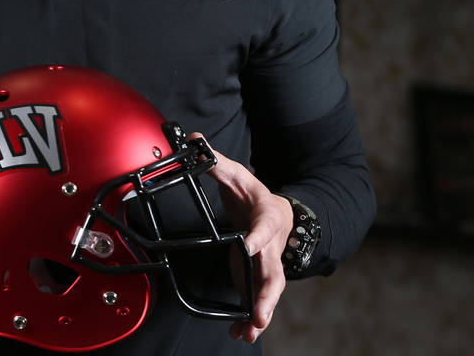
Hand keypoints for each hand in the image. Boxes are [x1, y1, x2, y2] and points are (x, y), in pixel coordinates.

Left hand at [190, 134, 293, 343]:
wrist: (279, 213)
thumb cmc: (255, 196)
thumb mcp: (237, 175)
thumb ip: (216, 161)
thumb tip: (195, 139)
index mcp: (267, 218)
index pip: (264, 228)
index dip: (257, 237)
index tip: (248, 245)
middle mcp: (272, 247)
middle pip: (274, 272)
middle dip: (267, 294)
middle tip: (260, 312)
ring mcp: (267, 265)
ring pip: (269, 292)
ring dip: (261, 313)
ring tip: (250, 330)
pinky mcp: (257, 277)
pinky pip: (258, 301)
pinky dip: (251, 318)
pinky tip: (240, 333)